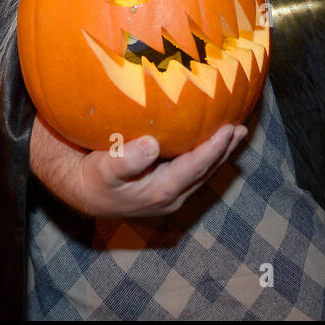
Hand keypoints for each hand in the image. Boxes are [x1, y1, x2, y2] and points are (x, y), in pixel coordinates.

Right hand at [30, 116, 248, 218]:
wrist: (84, 193)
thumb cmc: (94, 177)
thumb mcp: (104, 168)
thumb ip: (127, 159)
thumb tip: (152, 146)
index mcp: (161, 190)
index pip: (196, 166)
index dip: (214, 147)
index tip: (229, 128)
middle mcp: (172, 196)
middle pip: (205, 170)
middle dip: (224, 149)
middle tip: (240, 128)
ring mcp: (171, 195)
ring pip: (202, 172)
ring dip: (219, 154)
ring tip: (236, 134)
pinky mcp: (167, 190)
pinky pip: (193, 172)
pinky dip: (206, 156)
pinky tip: (212, 143)